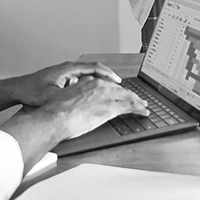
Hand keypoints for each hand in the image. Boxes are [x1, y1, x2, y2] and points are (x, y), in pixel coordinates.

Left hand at [9, 61, 121, 106]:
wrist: (17, 88)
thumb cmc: (30, 91)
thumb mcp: (50, 96)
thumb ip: (66, 96)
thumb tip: (81, 99)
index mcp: (67, 69)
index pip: (93, 67)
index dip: (107, 74)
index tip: (117, 81)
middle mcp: (67, 67)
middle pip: (93, 67)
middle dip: (107, 75)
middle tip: (118, 84)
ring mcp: (64, 71)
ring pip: (87, 71)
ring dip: (99, 78)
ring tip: (109, 87)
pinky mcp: (61, 76)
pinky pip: (81, 76)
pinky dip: (90, 80)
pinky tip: (92, 90)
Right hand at [35, 77, 149, 139]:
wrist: (55, 117)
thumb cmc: (56, 111)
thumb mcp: (66, 97)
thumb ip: (76, 96)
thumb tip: (77, 102)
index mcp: (89, 82)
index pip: (108, 85)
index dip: (117, 90)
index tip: (121, 94)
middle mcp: (99, 86)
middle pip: (120, 90)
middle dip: (130, 95)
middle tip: (138, 100)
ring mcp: (106, 96)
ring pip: (128, 97)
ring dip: (138, 101)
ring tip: (144, 106)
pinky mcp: (110, 108)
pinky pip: (130, 107)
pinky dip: (139, 109)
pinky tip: (143, 111)